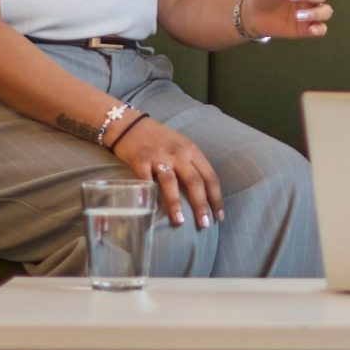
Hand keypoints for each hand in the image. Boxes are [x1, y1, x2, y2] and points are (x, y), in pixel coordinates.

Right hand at [109, 115, 223, 227]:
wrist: (129, 124)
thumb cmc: (158, 139)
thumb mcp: (180, 146)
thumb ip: (190, 165)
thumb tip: (201, 194)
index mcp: (192, 150)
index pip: (210, 176)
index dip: (216, 198)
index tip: (219, 216)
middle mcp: (179, 153)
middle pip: (194, 181)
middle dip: (201, 205)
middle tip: (205, 225)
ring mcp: (159, 156)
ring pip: (171, 183)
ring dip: (176, 204)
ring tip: (179, 222)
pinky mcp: (140, 160)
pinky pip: (145, 180)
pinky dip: (147, 195)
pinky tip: (148, 209)